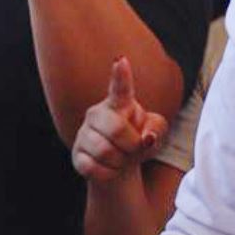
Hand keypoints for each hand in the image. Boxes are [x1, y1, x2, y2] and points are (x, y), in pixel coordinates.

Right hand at [72, 58, 169, 184]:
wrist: (120, 165)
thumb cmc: (138, 141)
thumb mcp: (155, 133)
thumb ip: (157, 129)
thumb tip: (147, 137)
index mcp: (119, 103)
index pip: (120, 88)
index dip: (121, 75)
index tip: (121, 60)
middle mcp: (97, 114)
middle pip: (116, 129)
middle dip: (132, 144)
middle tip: (135, 148)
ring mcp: (84, 134)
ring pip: (105, 151)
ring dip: (121, 161)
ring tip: (122, 158)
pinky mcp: (76, 155)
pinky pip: (94, 168)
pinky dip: (110, 173)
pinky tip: (110, 168)